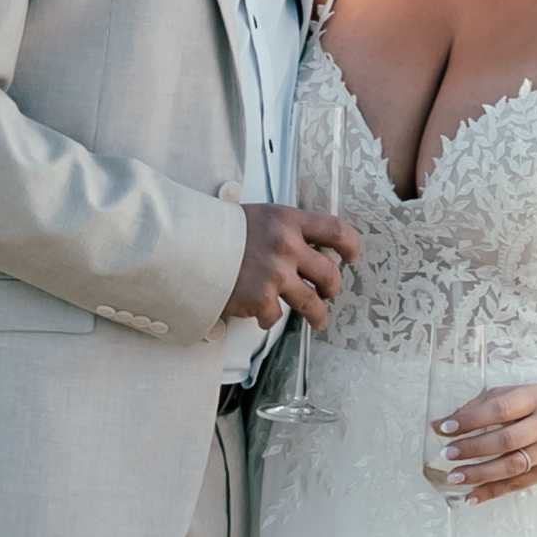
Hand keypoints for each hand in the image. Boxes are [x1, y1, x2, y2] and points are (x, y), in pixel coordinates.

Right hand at [224, 201, 356, 329]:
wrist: (186, 245)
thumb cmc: (216, 231)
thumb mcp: (257, 217)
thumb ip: (282, 231)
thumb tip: (303, 248)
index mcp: (287, 221)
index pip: (335, 230)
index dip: (350, 245)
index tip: (351, 256)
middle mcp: (287, 247)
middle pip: (330, 273)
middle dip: (332, 287)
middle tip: (327, 291)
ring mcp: (275, 275)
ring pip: (313, 303)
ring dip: (317, 314)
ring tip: (317, 318)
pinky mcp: (261, 299)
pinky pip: (275, 317)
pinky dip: (268, 318)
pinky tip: (260, 314)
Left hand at [427, 381, 536, 499]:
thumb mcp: (519, 393)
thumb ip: (482, 404)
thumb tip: (442, 422)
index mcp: (535, 398)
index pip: (500, 409)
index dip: (471, 419)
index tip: (445, 428)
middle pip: (505, 440)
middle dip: (472, 448)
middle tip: (446, 454)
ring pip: (511, 465)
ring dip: (479, 474)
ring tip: (454, 477)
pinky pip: (517, 484)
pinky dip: (492, 492)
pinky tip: (471, 497)